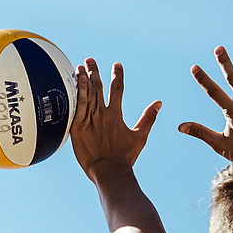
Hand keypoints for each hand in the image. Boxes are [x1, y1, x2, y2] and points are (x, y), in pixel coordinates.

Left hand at [68, 59, 161, 181]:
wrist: (109, 172)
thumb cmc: (125, 157)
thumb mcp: (140, 137)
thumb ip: (149, 118)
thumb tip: (159, 103)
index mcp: (116, 115)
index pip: (118, 89)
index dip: (117, 75)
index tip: (116, 65)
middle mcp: (103, 115)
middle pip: (98, 88)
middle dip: (94, 72)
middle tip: (90, 59)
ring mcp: (89, 120)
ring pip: (86, 94)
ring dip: (83, 79)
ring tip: (80, 67)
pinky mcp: (78, 128)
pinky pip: (77, 107)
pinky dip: (76, 93)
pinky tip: (74, 83)